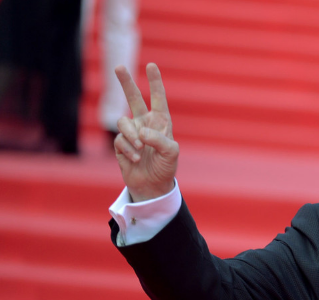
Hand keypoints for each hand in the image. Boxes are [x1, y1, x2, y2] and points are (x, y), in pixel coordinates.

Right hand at [113, 63, 178, 201]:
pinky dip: (129, 149)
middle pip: (133, 98)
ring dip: (131, 136)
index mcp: (161, 122)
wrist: (152, 185)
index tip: (152, 65)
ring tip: (141, 151)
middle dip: (126, 83)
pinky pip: (120, 139)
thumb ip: (159, 140)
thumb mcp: (171, 153)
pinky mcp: (120, 143)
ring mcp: (132, 132)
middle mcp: (145, 123)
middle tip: (118, 66)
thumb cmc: (166, 167)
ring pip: (123, 122)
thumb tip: (141, 132)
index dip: (155, 82)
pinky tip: (136, 159)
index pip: (159, 98)